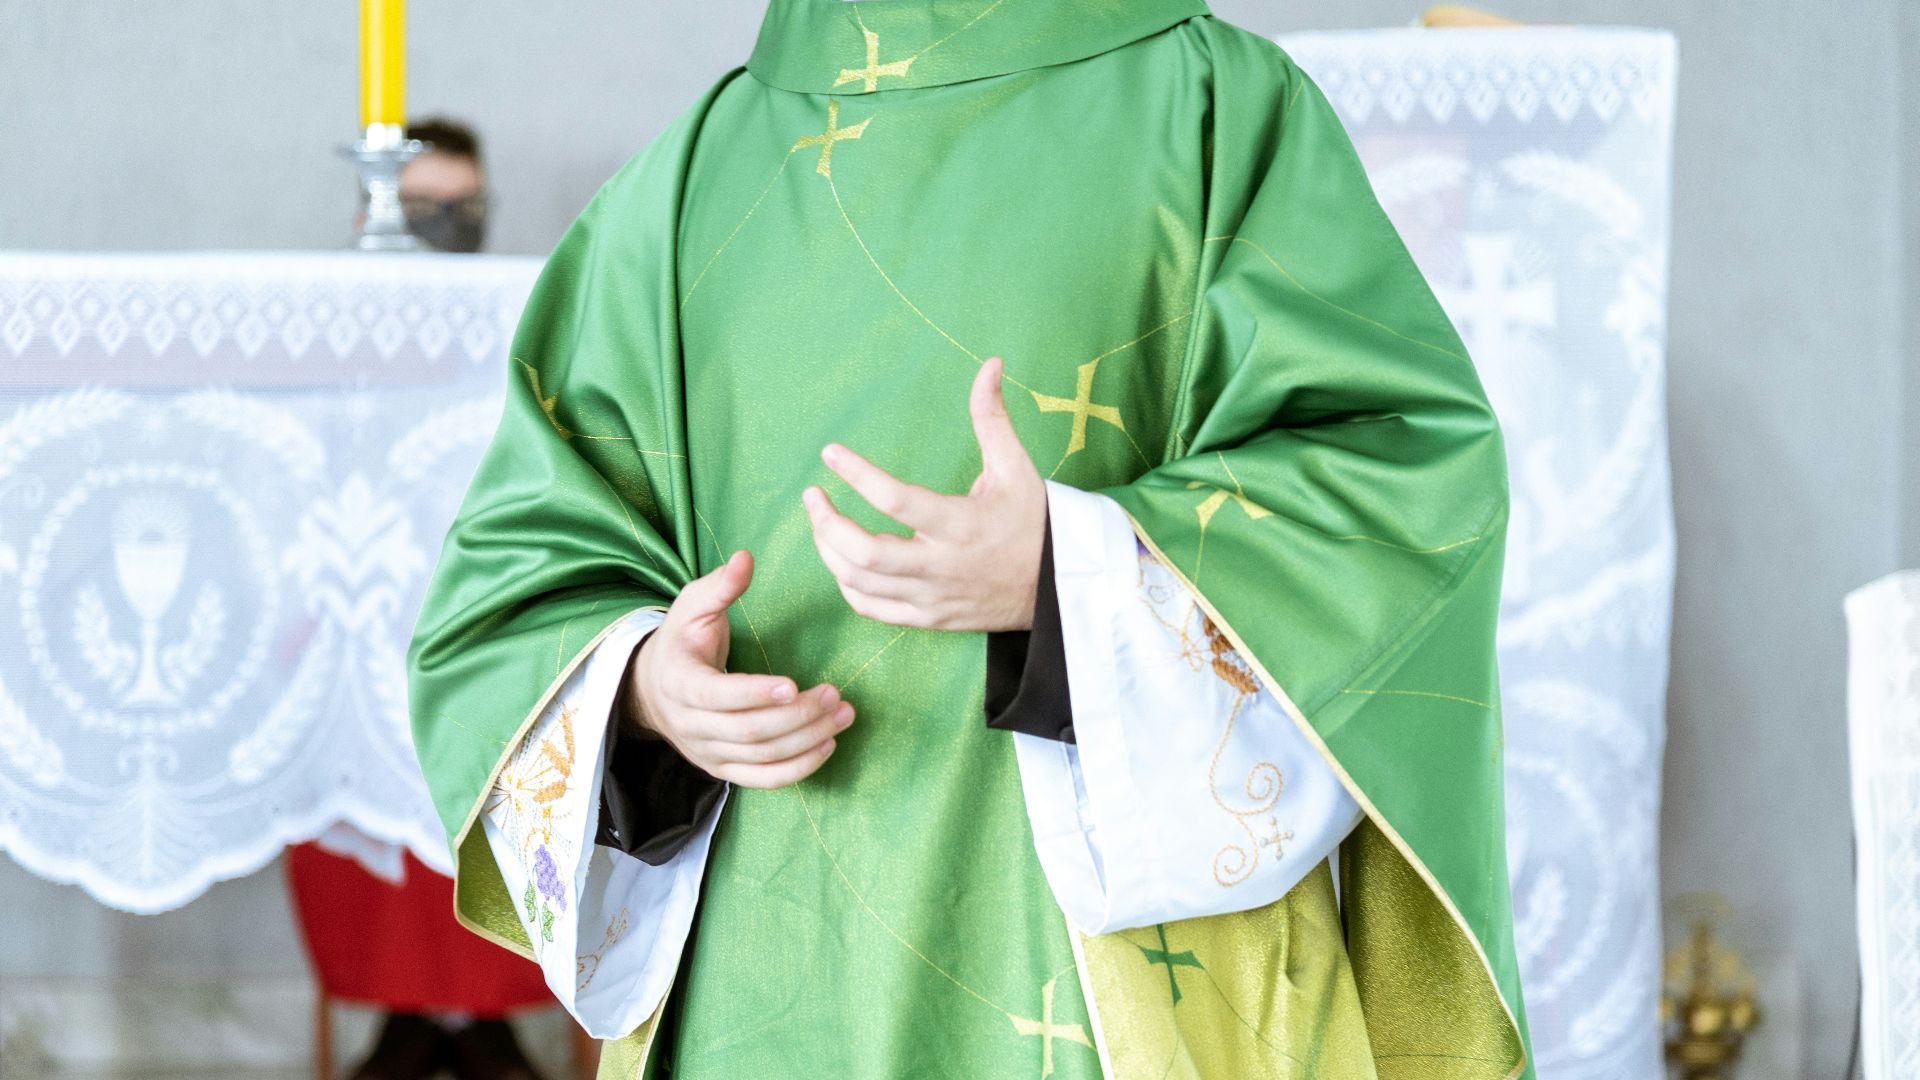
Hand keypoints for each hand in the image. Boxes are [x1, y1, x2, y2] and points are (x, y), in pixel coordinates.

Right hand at [626, 550, 851, 787]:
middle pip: (748, 731)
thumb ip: (719, 585)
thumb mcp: (690, 606)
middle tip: (834, 694)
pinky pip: (764, 779)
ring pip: (761, 757)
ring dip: (806, 739)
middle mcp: (690, 726)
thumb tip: (745, 558)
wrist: (654, 690)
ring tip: (843, 714)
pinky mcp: (724, 769)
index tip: (793, 684)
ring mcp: (707, 754)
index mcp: (679, 684)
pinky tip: (828, 745)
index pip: (717, 697)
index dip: (755, 694)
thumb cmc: (681, 641)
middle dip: (796, 716)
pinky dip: (798, 768)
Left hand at [803, 357, 1046, 631]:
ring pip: (860, 583)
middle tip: (813, 495)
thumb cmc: (1032, 521)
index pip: (897, 502)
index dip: (858, 474)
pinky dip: (847, 584)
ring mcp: (933, 597)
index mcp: (963, 524)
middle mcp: (943, 566)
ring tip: (822, 521)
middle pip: (865, 554)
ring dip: (829, 551)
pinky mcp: (928, 618)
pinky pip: (871, 608)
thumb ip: (992, 416)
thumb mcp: (1016, 467)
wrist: (1057, 588)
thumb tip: (989, 364)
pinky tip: (842, 559)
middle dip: (826, 523)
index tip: (830, 452)